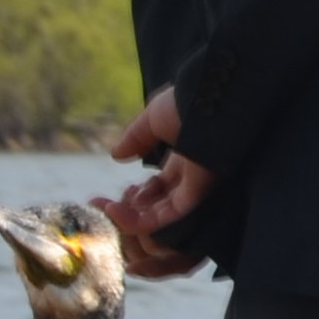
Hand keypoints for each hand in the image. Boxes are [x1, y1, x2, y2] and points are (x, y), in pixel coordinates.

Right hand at [102, 87, 211, 274]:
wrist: (215, 98)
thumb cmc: (190, 103)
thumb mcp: (155, 119)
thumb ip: (137, 138)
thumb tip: (116, 155)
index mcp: (185, 159)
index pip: (159, 189)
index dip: (135, 195)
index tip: (110, 194)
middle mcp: (191, 177)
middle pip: (158, 206)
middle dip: (129, 210)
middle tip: (103, 206)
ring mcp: (194, 187)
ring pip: (159, 217)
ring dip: (129, 218)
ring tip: (106, 209)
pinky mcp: (196, 195)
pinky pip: (165, 218)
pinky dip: (139, 220)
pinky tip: (114, 211)